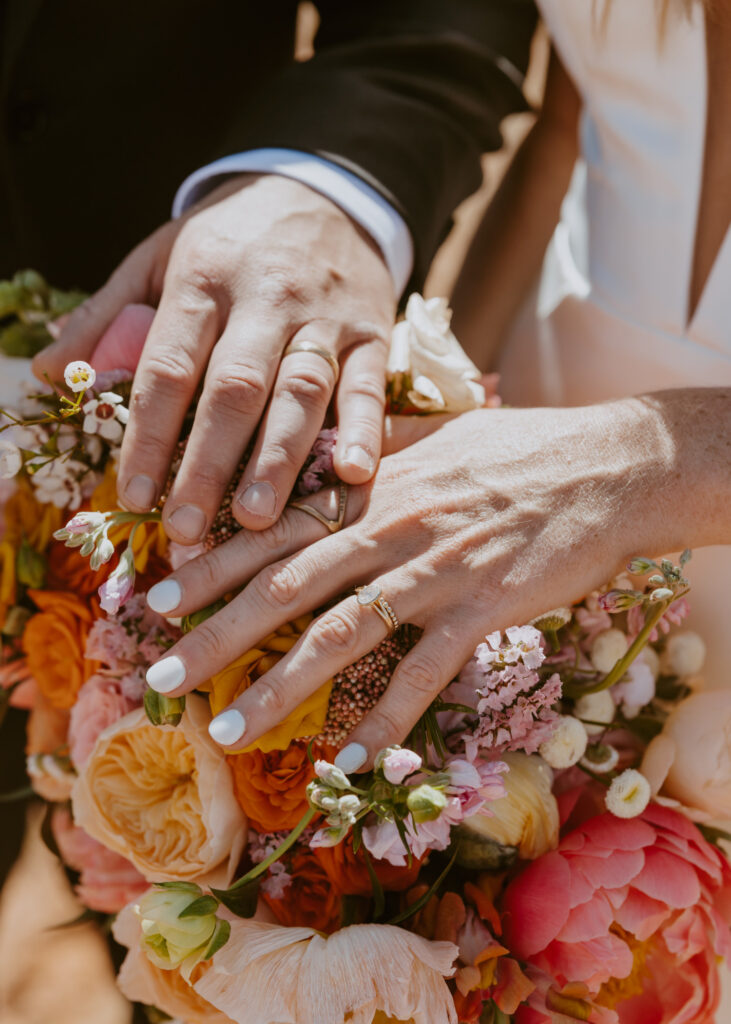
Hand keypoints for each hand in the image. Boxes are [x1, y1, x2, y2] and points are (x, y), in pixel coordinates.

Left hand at [33, 174, 394, 541]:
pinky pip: (370, 383)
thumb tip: (46, 371)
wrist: (324, 190)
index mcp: (202, 279)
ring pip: (301, 392)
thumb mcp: (159, 255)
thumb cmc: (230, 238)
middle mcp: (265, 297)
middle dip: (209, 464)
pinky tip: (356, 474)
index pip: (168, 366)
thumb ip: (106, 314)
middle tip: (187, 528)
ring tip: (255, 520)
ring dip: (279, 460)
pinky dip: (365, 429)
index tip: (134, 496)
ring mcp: (324, 315)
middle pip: (234, 389)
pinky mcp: (372, 330)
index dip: (149, 435)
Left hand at [143, 397, 690, 767]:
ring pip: (340, 634)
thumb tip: (328, 459)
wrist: (607, 466)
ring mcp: (435, 570)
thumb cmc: (519, 449)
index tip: (160, 596)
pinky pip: (423, 673)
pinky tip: (352, 761)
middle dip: (216, 631)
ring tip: (227, 728)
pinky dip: (386, 720)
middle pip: (286, 585)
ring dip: (278, 685)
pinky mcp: (482, 608)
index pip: (273, 527)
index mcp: (372, 485)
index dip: (211, 564)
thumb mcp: (434, 435)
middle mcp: (390, 527)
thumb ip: (373, 453)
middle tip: (160, 671)